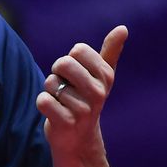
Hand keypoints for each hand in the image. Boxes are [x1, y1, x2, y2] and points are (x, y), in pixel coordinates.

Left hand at [36, 25, 127, 158]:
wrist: (78, 138)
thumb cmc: (86, 99)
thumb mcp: (101, 76)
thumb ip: (110, 51)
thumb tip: (123, 28)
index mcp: (106, 76)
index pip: (78, 50)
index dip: (70, 60)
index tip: (76, 75)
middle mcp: (98, 92)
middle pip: (63, 63)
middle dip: (57, 73)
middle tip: (65, 88)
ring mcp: (84, 109)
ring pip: (51, 82)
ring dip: (50, 91)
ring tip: (62, 103)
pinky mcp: (66, 122)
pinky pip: (42, 100)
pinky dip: (43, 103)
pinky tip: (54, 113)